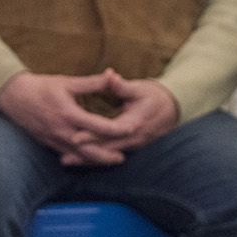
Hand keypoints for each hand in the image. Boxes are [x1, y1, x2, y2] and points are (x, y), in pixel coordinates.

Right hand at [0, 71, 135, 166]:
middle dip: (106, 155)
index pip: (97, 125)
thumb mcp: (67, 82)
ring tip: (112, 161)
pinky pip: (67, 154)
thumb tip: (112, 76)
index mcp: (69, 114)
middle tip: (123, 157)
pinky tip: (90, 160)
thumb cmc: (42, 87)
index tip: (131, 128)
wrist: (13, 96)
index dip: (115, 128)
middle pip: (88, 148)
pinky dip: (80, 159)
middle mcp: (62, 130)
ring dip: (95, 160)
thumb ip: (92, 83)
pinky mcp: (48, 143)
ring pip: (78, 155)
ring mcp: (54, 139)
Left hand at [52, 70, 179, 164]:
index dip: (92, 135)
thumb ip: (121, 85)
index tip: (75, 137)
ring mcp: (133, 145)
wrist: (173, 108)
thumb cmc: (154, 96)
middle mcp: (133, 138)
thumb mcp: (139, 88)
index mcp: (134, 123)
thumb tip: (109, 75)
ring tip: (67, 161)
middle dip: (85, 153)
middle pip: (106, 148)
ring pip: (107, 155)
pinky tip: (81, 160)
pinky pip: (111, 155)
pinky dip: (96, 158)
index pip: (109, 131)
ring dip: (88, 159)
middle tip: (64, 157)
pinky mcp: (131, 147)